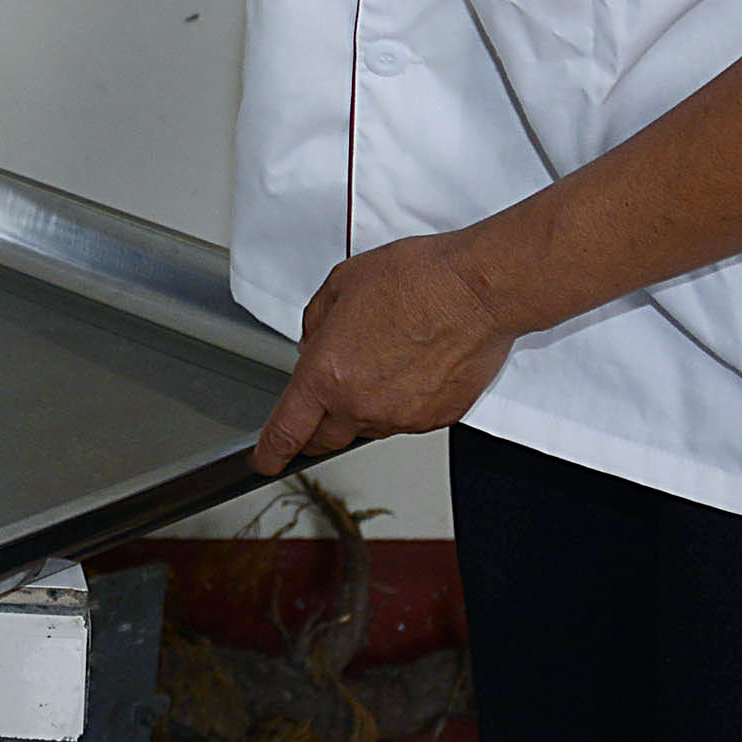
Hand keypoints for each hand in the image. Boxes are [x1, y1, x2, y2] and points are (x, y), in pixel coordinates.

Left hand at [249, 233, 521, 471]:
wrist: (476, 291)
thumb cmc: (415, 280)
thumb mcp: (341, 285)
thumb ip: (316, 324)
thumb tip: (313, 345)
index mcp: (327, 374)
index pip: (288, 431)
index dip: (271, 452)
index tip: (265, 461)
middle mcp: (361, 405)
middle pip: (326, 439)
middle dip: (315, 429)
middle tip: (320, 404)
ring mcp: (401, 417)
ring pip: (368, 426)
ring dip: (362, 406)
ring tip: (384, 358)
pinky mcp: (436, 419)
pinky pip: (406, 420)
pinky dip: (401, 402)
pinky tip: (412, 366)